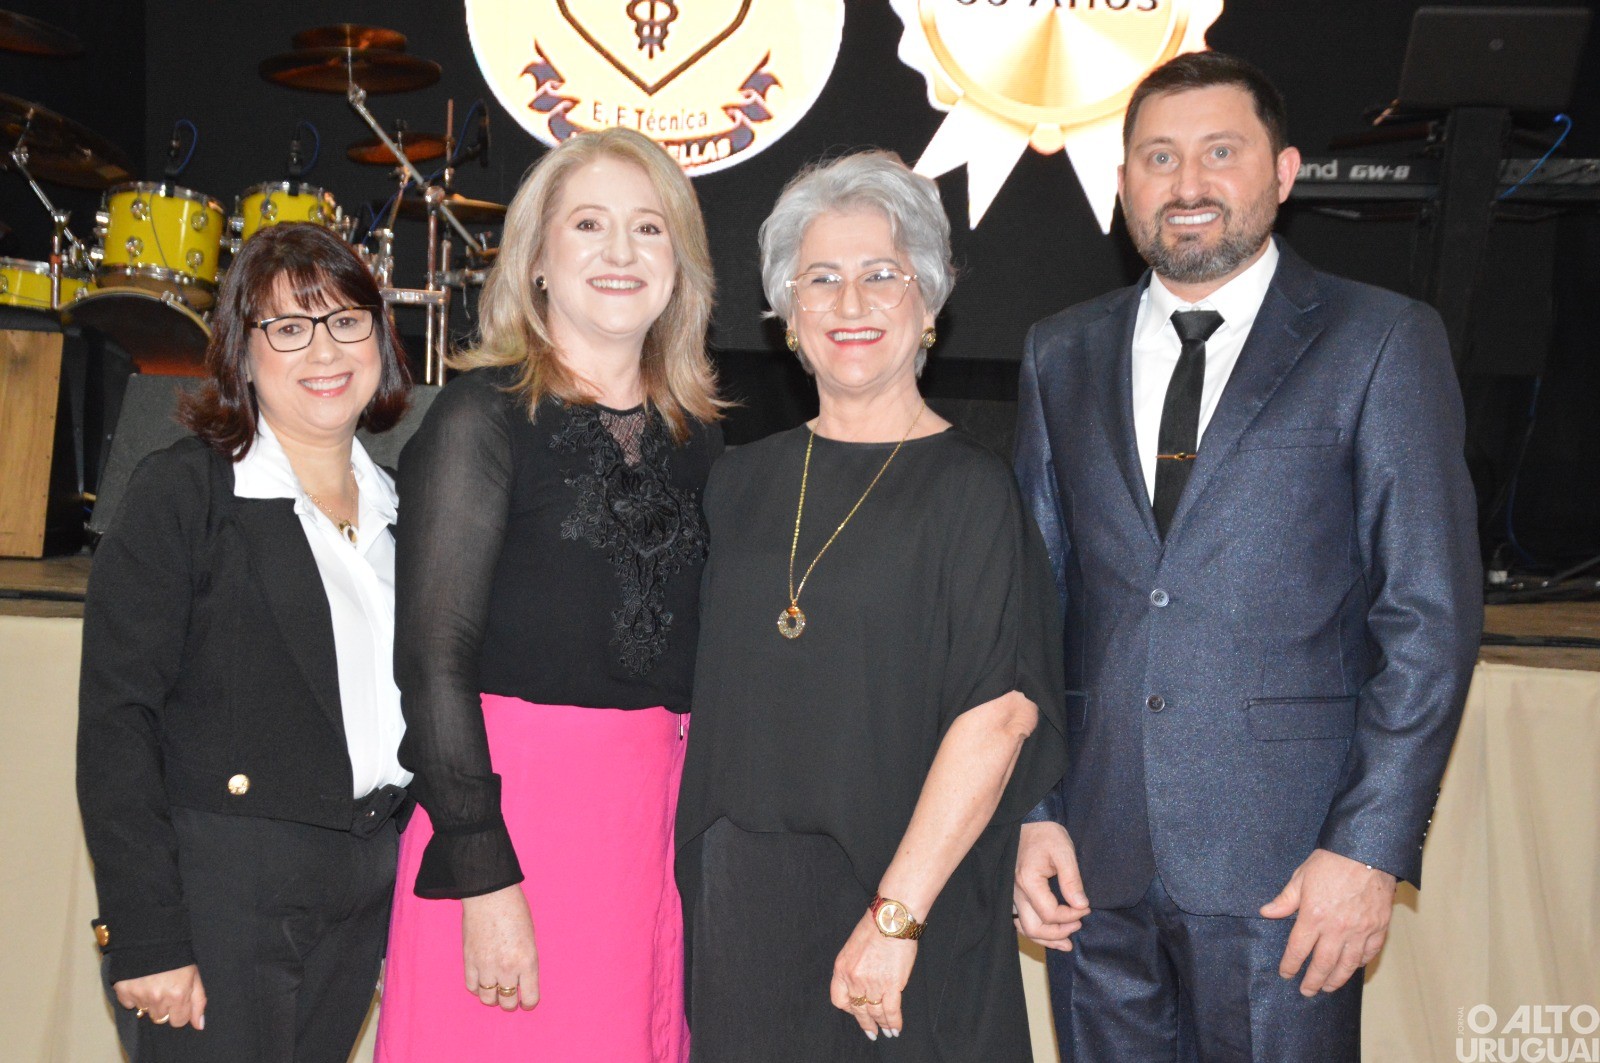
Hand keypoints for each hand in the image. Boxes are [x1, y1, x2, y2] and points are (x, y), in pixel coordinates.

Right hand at [113, 965, 205, 1029]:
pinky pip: (128, 1004)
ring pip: (145, 1011)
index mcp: (178, 995)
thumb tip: (199, 1025)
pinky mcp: (123, 991)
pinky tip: (139, 982)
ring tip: (153, 982)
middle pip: (161, 1018)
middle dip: (164, 1006)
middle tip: (164, 988)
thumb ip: (198, 1002)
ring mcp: (140, 996)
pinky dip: (133, 996)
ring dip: (149, 1001)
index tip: (178, 999)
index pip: (179, 1021)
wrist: (152, 938)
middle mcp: (158, 999)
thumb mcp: (194, 975)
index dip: (180, 1011)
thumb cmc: (177, 956)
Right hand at [461, 885, 538, 1009]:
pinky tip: (482, 980)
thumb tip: (521, 978)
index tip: (526, 1000)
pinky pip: (472, 987)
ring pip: (487, 998)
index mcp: (527, 961)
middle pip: (507, 1002)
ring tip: (495, 989)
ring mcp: (485, 966)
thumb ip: (526, 960)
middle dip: (510, 1002)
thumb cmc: (515, 909)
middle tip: (511, 996)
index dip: (528, 1002)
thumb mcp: (530, 937)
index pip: (529, 997)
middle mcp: (507, 968)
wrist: (489, 894)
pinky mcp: (469, 961)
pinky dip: (477, 987)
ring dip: (493, 997)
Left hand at [830, 911, 916, 1039]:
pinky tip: (896, 1027)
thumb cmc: (875, 927)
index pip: (839, 999)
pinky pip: (891, 1010)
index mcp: (842, 968)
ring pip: (875, 1012)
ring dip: (881, 1024)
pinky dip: (894, 1022)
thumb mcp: (853, 947)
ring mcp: (872, 983)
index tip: (856, 1012)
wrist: (891, 918)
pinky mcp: (892, 985)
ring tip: (886, 1031)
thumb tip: (862, 984)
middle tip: (871, 1032)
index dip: (849, 1009)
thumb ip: (853, 967)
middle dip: (865, 1023)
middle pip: (858, 1009)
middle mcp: (854, 979)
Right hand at [1013, 822, 1090, 950]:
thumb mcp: (1063, 851)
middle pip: (1035, 927)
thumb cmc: (1045, 835)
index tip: (1086, 908)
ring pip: (1026, 928)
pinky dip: (1036, 932)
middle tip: (1078, 925)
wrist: (1026, 824)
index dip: (1071, 916)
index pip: (1050, 913)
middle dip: (1059, 932)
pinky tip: (1050, 935)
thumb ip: (1071, 879)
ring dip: (1047, 938)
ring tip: (1067, 943)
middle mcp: (1015, 892)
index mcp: (1028, 881)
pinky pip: (1021, 921)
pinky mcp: (1014, 896)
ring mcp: (1012, 895)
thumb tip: (1081, 905)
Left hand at [1260, 848, 1396, 995]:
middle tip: (1306, 991)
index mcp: (1314, 916)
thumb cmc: (1331, 862)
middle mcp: (1337, 928)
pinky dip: (1359, 964)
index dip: (1290, 964)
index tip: (1286, 973)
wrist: (1367, 853)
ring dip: (1336, 979)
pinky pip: (1368, 953)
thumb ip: (1285, 900)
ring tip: (1327, 987)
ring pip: (1347, 964)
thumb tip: (1266, 912)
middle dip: (1312, 980)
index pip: (1298, 949)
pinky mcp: (1378, 928)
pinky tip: (1352, 968)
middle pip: (1322, 963)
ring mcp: (1360, 930)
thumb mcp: (1301, 877)